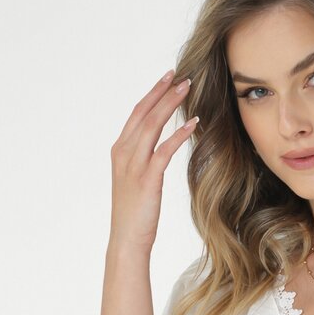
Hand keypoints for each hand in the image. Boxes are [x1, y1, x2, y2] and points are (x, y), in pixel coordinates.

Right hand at [108, 68, 197, 253]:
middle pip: (144, 113)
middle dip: (162, 92)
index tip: (167, 78)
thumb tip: (156, 147)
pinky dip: (178, 135)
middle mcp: (124, 152)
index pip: (137, 113)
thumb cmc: (135, 213)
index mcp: (120, 150)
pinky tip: (193, 124)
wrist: (127, 239)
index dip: (153, 93)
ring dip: (171, 105)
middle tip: (181, 75)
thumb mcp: (135, 180)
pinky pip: (164, 151)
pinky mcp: (147, 179)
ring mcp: (134, 165)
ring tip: (188, 90)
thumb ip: (143, 160)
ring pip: (152, 125)